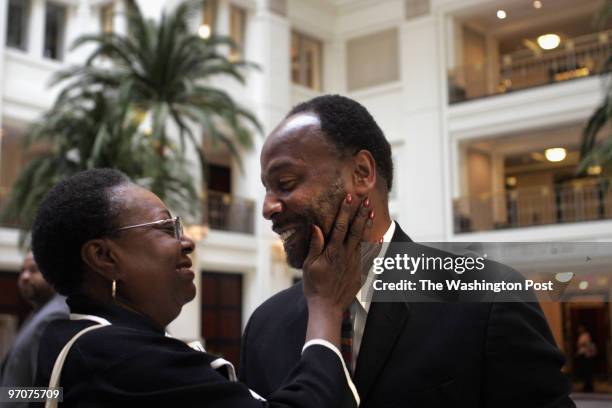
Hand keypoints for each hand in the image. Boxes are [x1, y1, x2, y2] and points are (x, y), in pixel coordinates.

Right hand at [302, 194, 372, 313]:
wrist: (327, 307)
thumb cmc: (314, 286)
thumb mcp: (309, 265)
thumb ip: (315, 245)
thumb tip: (317, 227)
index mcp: (333, 252)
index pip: (340, 227)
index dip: (345, 211)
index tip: (349, 198)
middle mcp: (347, 256)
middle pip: (355, 230)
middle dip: (360, 214)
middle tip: (366, 200)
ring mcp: (355, 264)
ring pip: (364, 240)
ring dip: (368, 225)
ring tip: (372, 212)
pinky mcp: (361, 272)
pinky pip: (370, 256)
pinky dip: (376, 245)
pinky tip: (380, 237)